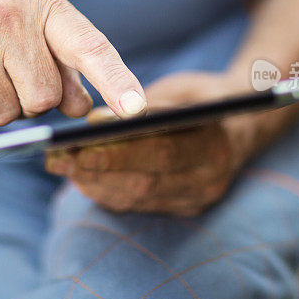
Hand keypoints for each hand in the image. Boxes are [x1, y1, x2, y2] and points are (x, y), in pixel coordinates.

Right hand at [0, 0, 145, 125]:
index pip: (89, 46)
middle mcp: (10, 20)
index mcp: (43, 3)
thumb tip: (83, 108)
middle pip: (45, 100)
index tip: (137, 109)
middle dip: (31, 97)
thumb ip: (61, 56)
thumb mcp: (26, 8)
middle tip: (8, 67)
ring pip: (8, 114)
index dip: (116, 80)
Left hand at [45, 72, 257, 215]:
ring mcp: (197, 198)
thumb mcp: (181, 90)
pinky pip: (137, 205)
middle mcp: (209, 178)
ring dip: (93, 183)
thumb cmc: (204, 98)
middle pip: (144, 182)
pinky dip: (105, 190)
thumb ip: (142, 106)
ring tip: (61, 165)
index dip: (116, 154)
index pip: (161, 154)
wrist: (242, 125)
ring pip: (135, 198)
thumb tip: (95, 123)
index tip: (77, 148)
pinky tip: (81, 176)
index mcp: (215, 143)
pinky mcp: (183, 208)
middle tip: (56, 159)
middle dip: (94, 171)